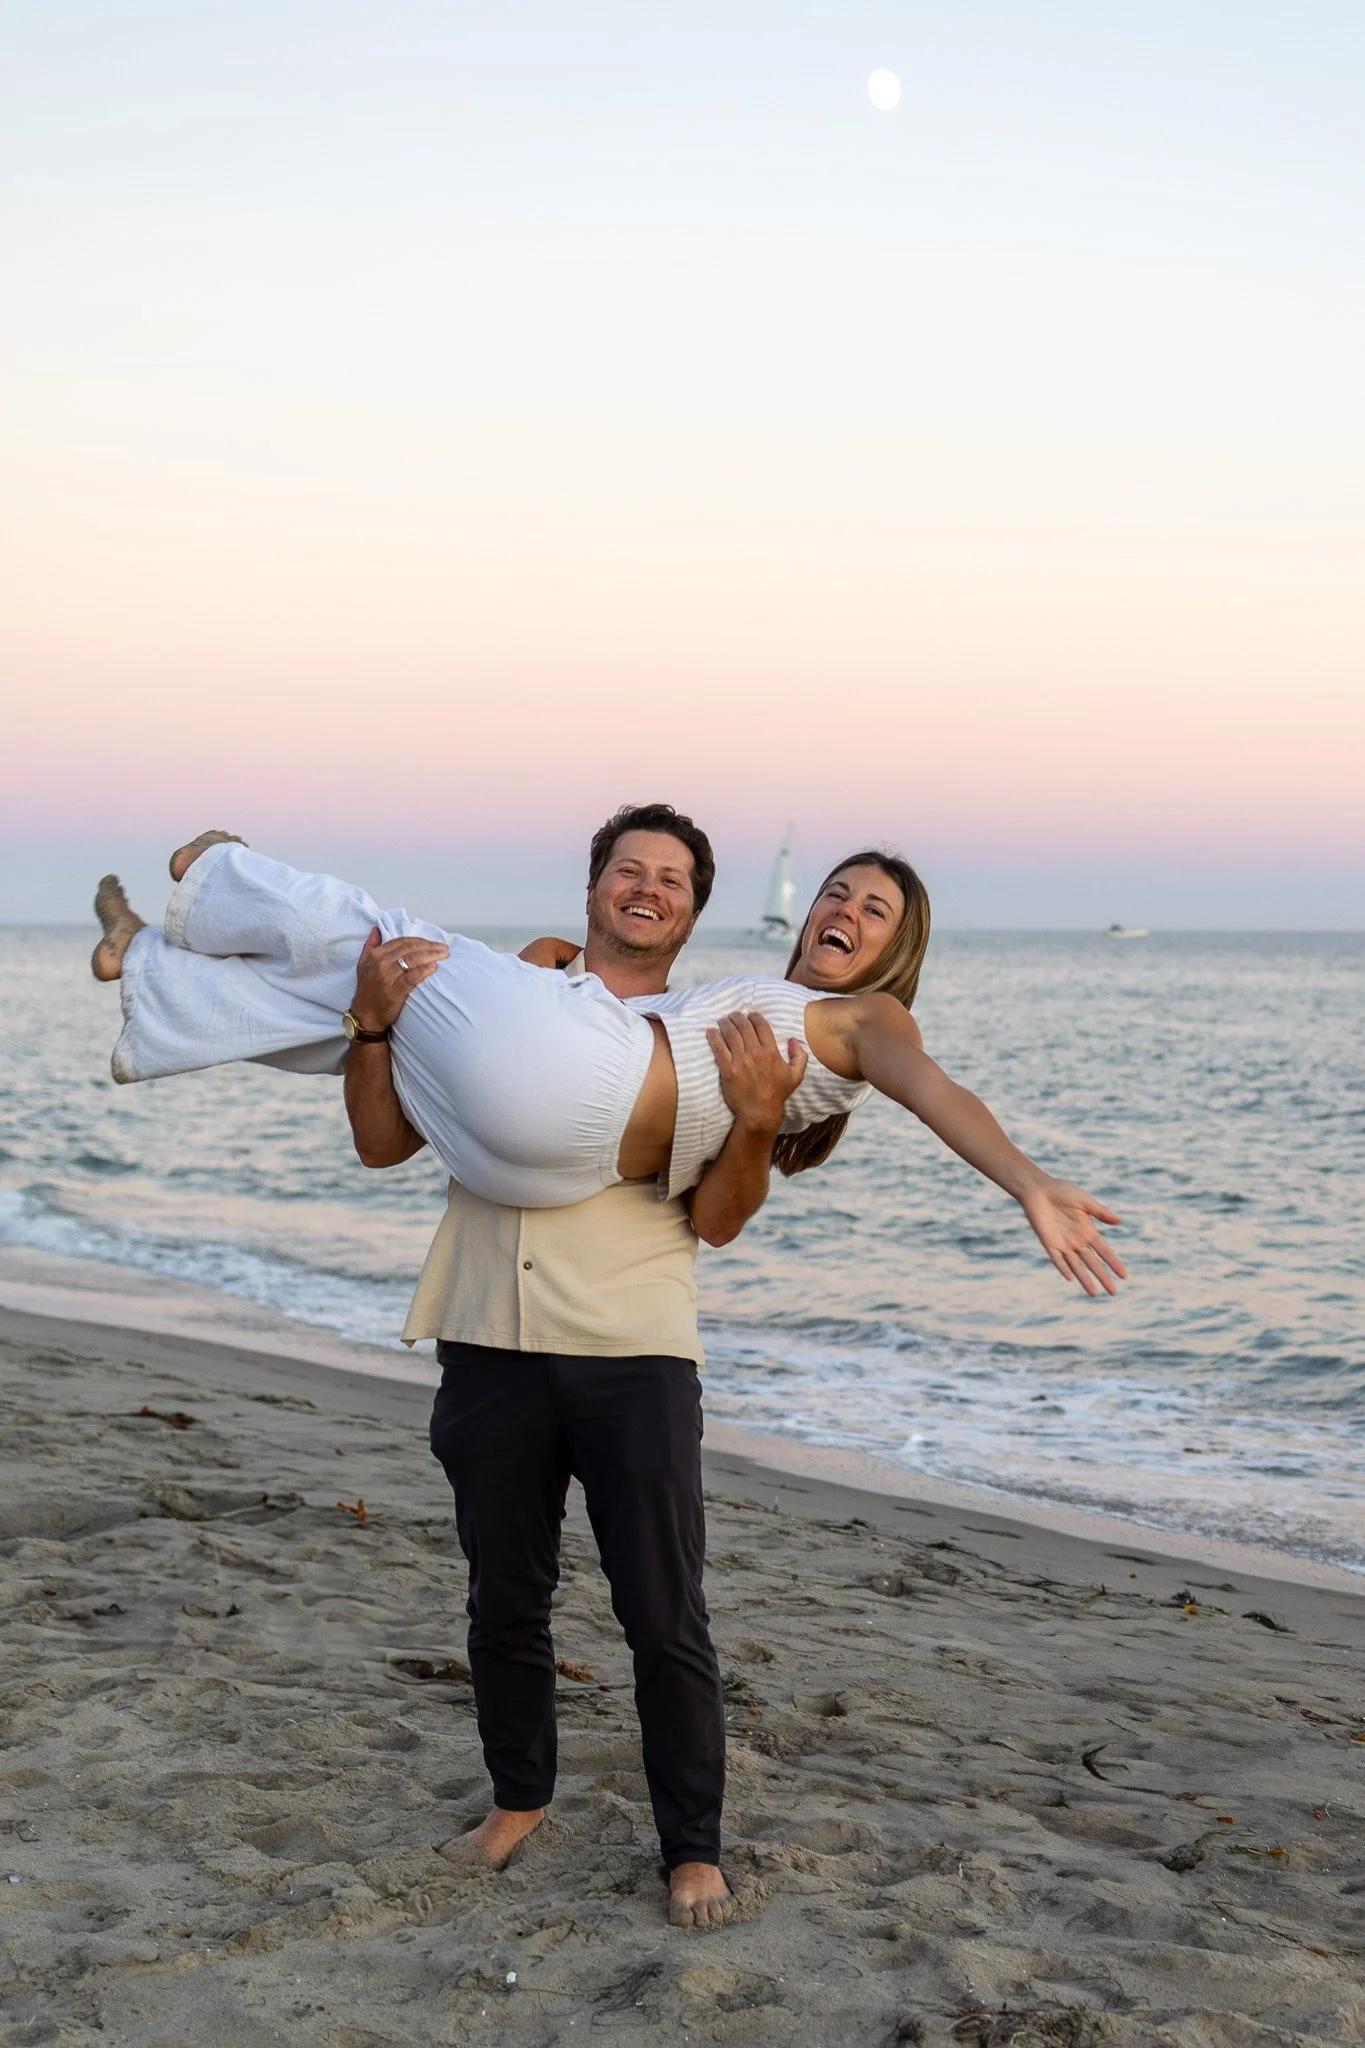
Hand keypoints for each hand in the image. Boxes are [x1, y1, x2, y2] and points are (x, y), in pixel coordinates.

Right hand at [350, 926, 448, 1035]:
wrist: (366, 1015)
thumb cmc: (368, 990)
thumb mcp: (363, 964)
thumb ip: (370, 945)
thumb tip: (377, 929)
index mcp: (375, 955)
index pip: (401, 941)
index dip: (419, 940)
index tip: (433, 942)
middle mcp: (380, 964)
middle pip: (409, 948)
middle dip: (429, 946)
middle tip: (444, 947)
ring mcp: (387, 977)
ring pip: (412, 960)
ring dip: (431, 955)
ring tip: (444, 955)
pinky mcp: (394, 991)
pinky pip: (412, 977)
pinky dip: (425, 970)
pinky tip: (435, 967)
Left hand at [705, 1011, 808, 1137]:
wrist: (759, 1112)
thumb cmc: (777, 1094)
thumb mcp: (796, 1076)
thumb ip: (800, 1056)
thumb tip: (794, 1040)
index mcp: (771, 1052)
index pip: (761, 1026)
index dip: (754, 1016)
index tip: (750, 1015)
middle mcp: (755, 1053)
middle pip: (744, 1026)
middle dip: (737, 1017)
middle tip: (733, 1015)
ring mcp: (740, 1061)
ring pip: (730, 1034)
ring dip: (725, 1023)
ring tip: (722, 1020)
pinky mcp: (727, 1069)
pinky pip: (719, 1049)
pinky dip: (714, 1037)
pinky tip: (710, 1031)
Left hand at [1021, 1178, 1126, 1296]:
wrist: (1038, 1189)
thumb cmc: (1061, 1191)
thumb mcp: (1084, 1200)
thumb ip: (1100, 1212)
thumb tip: (1119, 1221)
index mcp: (1088, 1230)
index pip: (1104, 1251)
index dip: (1114, 1263)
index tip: (1124, 1276)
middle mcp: (1077, 1241)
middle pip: (1093, 1263)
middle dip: (1103, 1277)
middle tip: (1113, 1292)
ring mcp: (1063, 1243)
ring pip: (1076, 1266)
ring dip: (1084, 1279)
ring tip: (1094, 1294)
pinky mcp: (1048, 1242)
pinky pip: (1057, 1258)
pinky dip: (1063, 1267)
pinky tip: (1070, 1278)